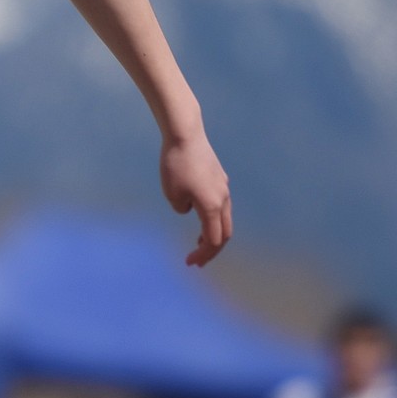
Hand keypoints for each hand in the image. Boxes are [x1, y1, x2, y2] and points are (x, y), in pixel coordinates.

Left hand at [160, 124, 231, 267]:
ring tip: (198, 244)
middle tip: (196, 261)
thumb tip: (189, 208)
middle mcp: (223, 199)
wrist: (185, 134)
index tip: (189, 263)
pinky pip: (220, 205)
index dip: (203, 255)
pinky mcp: (220, 178)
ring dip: (213, 234)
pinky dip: (213, 218)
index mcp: (212, 207)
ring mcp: (223, 187)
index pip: (213, 241)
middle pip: (224, 233)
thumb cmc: (175, 165)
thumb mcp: (171, 194)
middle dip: (211, 250)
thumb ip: (182, 208)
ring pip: (224, 219)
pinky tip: (200, 217)